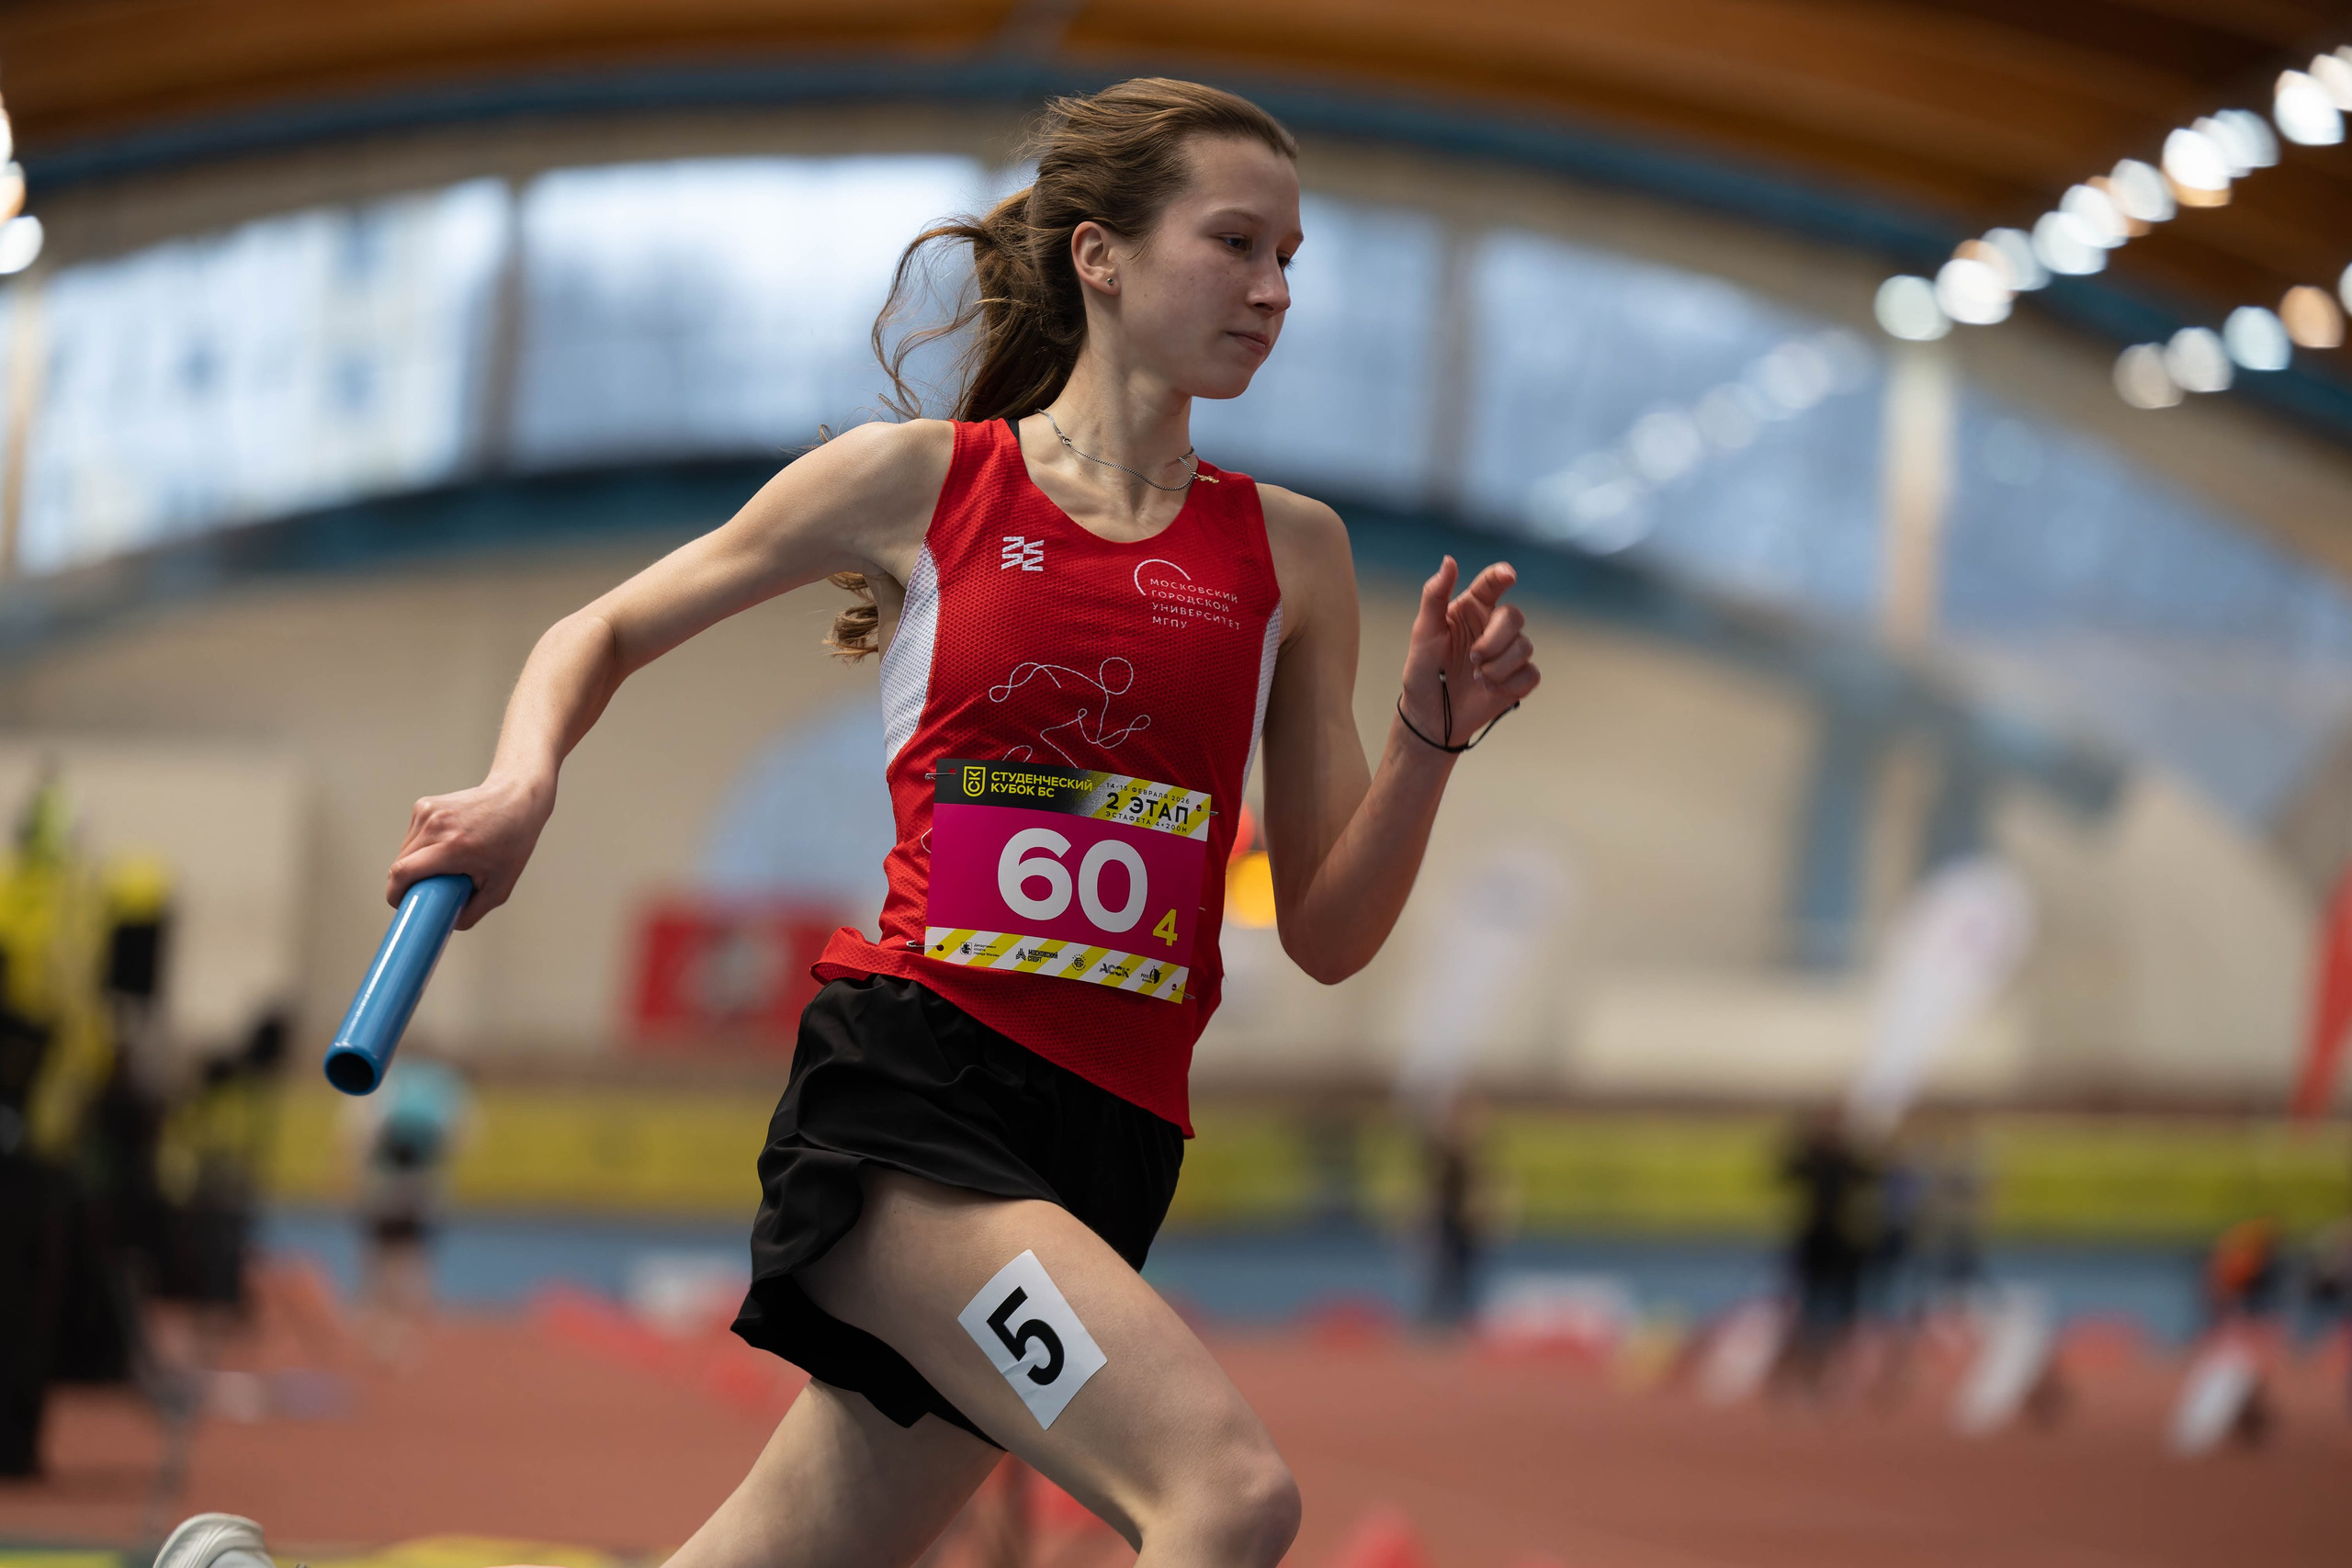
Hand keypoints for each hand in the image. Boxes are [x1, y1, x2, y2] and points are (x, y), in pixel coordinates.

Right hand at [385, 773, 551, 929]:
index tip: (402, 905)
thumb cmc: (512, 841)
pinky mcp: (423, 805)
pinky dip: (421, 847)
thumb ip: (473, 912)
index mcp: (452, 847)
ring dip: (415, 864)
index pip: (403, 872)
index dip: (396, 895)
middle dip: (409, 883)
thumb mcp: (500, 886)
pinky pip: (411, 837)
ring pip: (404, 851)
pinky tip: (446, 845)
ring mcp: (427, 812)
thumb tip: (446, 924)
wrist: (516, 798)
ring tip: (446, 864)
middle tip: (432, 890)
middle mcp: (435, 826)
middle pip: (400, 865)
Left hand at [1400, 556, 1538, 747]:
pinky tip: (1489, 690)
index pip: (1492, 583)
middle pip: (1514, 616)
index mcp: (1472, 610)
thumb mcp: (1423, 632)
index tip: (1507, 575)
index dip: (1502, 575)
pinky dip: (1509, 684)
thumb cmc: (1423, 671)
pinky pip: (1530, 674)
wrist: (1430, 716)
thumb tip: (1449, 560)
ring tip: (1475, 678)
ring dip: (1497, 666)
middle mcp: (1493, 627)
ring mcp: (1508, 653)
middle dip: (1494, 639)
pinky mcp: (1518, 680)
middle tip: (1472, 658)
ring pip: (1524, 646)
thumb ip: (1435, 595)